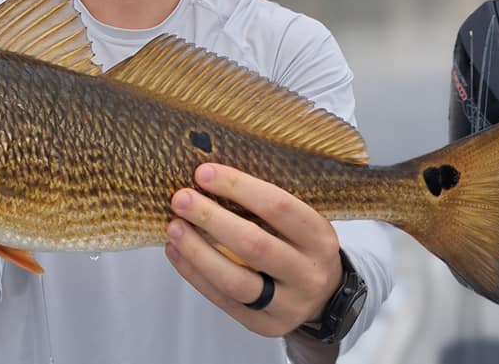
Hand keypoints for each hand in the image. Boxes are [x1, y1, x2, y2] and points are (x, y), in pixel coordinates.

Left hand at [165, 163, 342, 337]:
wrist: (325, 298)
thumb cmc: (302, 247)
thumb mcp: (300, 222)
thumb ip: (265, 204)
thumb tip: (210, 178)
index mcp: (319, 238)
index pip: (278, 207)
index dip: (238, 187)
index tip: (205, 173)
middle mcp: (308, 273)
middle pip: (254, 245)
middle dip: (211, 219)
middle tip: (181, 199)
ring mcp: (288, 305)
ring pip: (235, 280)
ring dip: (197, 251)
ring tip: (173, 228)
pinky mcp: (264, 325)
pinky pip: (223, 300)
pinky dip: (195, 274)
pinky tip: (177, 252)